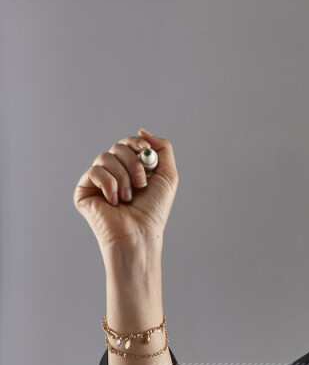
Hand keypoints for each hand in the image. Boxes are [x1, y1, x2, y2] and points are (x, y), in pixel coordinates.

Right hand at [73, 129, 177, 254]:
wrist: (139, 234)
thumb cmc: (153, 212)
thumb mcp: (168, 177)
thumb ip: (163, 149)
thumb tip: (141, 130)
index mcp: (130, 171)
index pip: (127, 144)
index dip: (135, 143)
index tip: (145, 151)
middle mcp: (113, 174)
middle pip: (117, 147)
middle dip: (133, 164)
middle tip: (141, 184)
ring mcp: (97, 182)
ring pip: (105, 157)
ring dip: (123, 178)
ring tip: (128, 198)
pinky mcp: (83, 191)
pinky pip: (94, 171)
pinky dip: (109, 185)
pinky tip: (114, 202)